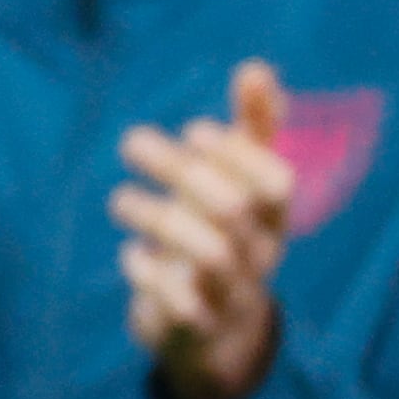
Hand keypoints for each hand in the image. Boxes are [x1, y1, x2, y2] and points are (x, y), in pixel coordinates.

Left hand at [113, 61, 292, 398]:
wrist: (217, 331)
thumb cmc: (228, 233)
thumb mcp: (242, 184)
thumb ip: (253, 128)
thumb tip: (257, 66)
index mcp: (274, 217)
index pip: (276, 181)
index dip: (235, 152)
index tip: (194, 132)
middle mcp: (259, 254)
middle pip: (232, 209)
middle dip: (179, 169)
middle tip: (133, 143)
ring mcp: (228, 292)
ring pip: (204, 253)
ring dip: (153, 214)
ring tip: (122, 199)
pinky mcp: (191, 324)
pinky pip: (170, 297)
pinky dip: (143, 268)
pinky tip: (131, 253)